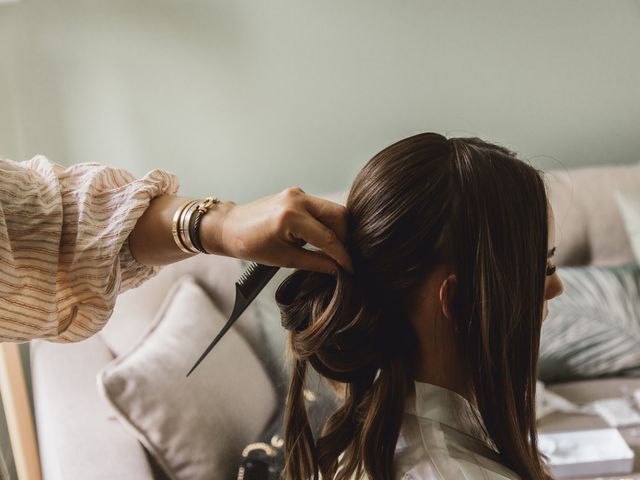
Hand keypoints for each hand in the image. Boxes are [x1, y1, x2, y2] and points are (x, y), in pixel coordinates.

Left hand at [200, 187, 353, 274]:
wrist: (229, 226)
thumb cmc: (250, 244)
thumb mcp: (284, 259)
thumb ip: (315, 263)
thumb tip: (338, 269)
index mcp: (291, 217)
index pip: (329, 237)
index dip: (343, 255)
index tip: (351, 269)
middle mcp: (297, 199)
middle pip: (339, 215)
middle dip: (345, 237)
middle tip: (344, 257)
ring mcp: (297, 193)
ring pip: (332, 210)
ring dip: (337, 229)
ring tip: (333, 250)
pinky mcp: (296, 194)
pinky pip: (320, 207)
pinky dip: (326, 222)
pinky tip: (321, 238)